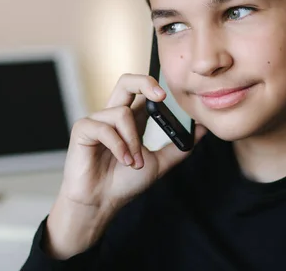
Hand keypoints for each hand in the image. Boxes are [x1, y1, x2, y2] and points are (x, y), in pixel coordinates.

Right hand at [45, 73, 205, 257]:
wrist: (101, 203)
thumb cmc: (123, 183)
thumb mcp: (159, 163)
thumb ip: (179, 146)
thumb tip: (202, 129)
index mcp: (131, 119)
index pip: (142, 91)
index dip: (156, 86)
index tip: (174, 95)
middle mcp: (113, 115)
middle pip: (126, 82)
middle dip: (144, 82)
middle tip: (161, 96)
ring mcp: (97, 121)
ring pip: (121, 113)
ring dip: (133, 140)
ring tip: (134, 162)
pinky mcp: (82, 129)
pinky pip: (105, 128)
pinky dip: (118, 146)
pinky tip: (123, 161)